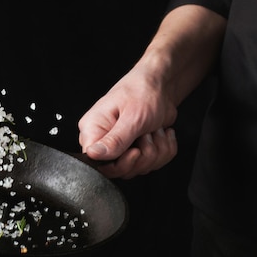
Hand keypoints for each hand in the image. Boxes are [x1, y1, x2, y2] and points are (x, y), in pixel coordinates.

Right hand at [78, 64, 177, 178]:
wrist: (161, 86)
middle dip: (143, 156)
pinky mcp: (133, 150)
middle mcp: (102, 140)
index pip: (96, 162)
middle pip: (119, 170)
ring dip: (156, 150)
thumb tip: (92, 154)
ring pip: (138, 168)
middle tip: (147, 135)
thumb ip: (114, 140)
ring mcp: (118, 147)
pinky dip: (163, 150)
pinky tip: (161, 134)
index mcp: (92, 129)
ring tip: (155, 130)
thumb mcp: (132, 117)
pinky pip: (150, 164)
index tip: (135, 151)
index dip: (119, 164)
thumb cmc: (143, 92)